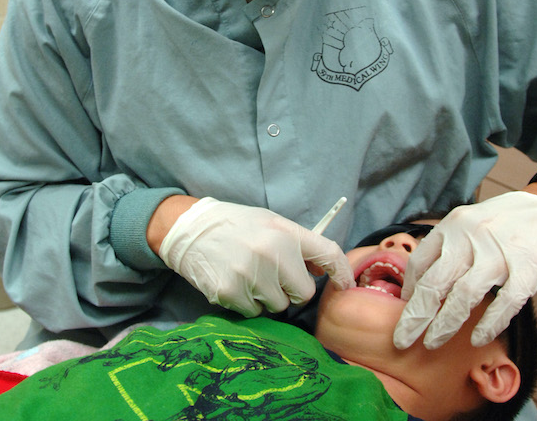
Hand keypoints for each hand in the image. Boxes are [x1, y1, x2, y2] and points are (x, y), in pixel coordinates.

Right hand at [158, 197, 355, 316]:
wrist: (191, 228)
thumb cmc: (237, 226)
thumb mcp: (271, 223)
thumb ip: (298, 246)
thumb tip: (324, 273)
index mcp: (284, 231)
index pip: (327, 254)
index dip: (342, 272)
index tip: (346, 285)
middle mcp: (271, 252)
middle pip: (304, 293)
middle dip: (292, 289)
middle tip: (273, 275)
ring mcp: (250, 275)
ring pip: (278, 307)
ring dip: (268, 298)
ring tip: (250, 275)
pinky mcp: (230, 293)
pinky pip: (254, 313)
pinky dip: (247, 303)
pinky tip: (235, 282)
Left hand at [393, 191, 536, 349]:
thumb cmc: (510, 220)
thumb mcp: (472, 222)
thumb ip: (451, 245)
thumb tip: (425, 278)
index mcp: (455, 224)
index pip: (421, 260)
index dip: (409, 288)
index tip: (405, 307)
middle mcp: (472, 236)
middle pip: (435, 282)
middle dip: (415, 315)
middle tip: (402, 338)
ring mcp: (500, 253)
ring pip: (464, 295)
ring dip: (444, 324)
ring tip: (432, 342)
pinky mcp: (528, 269)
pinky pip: (504, 303)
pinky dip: (489, 324)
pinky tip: (477, 339)